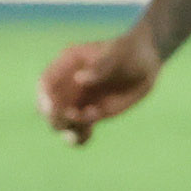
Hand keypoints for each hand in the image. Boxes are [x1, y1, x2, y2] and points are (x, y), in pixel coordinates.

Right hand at [38, 27, 160, 145]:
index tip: (52, 108)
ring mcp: (79, 101)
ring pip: (62, 123)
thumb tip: (79, 79)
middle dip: (55, 117)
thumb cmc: (129, 52)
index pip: (46, 83)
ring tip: (81, 133)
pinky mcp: (92, 114)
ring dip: (67, 131)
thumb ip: (100, 67)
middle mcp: (68, 85)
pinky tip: (88, 134)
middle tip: (72, 118)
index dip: (44, 97)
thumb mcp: (117, 55)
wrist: (146, 62)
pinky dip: (80, 138)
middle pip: (49, 107)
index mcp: (67, 65)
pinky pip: (79, 131)